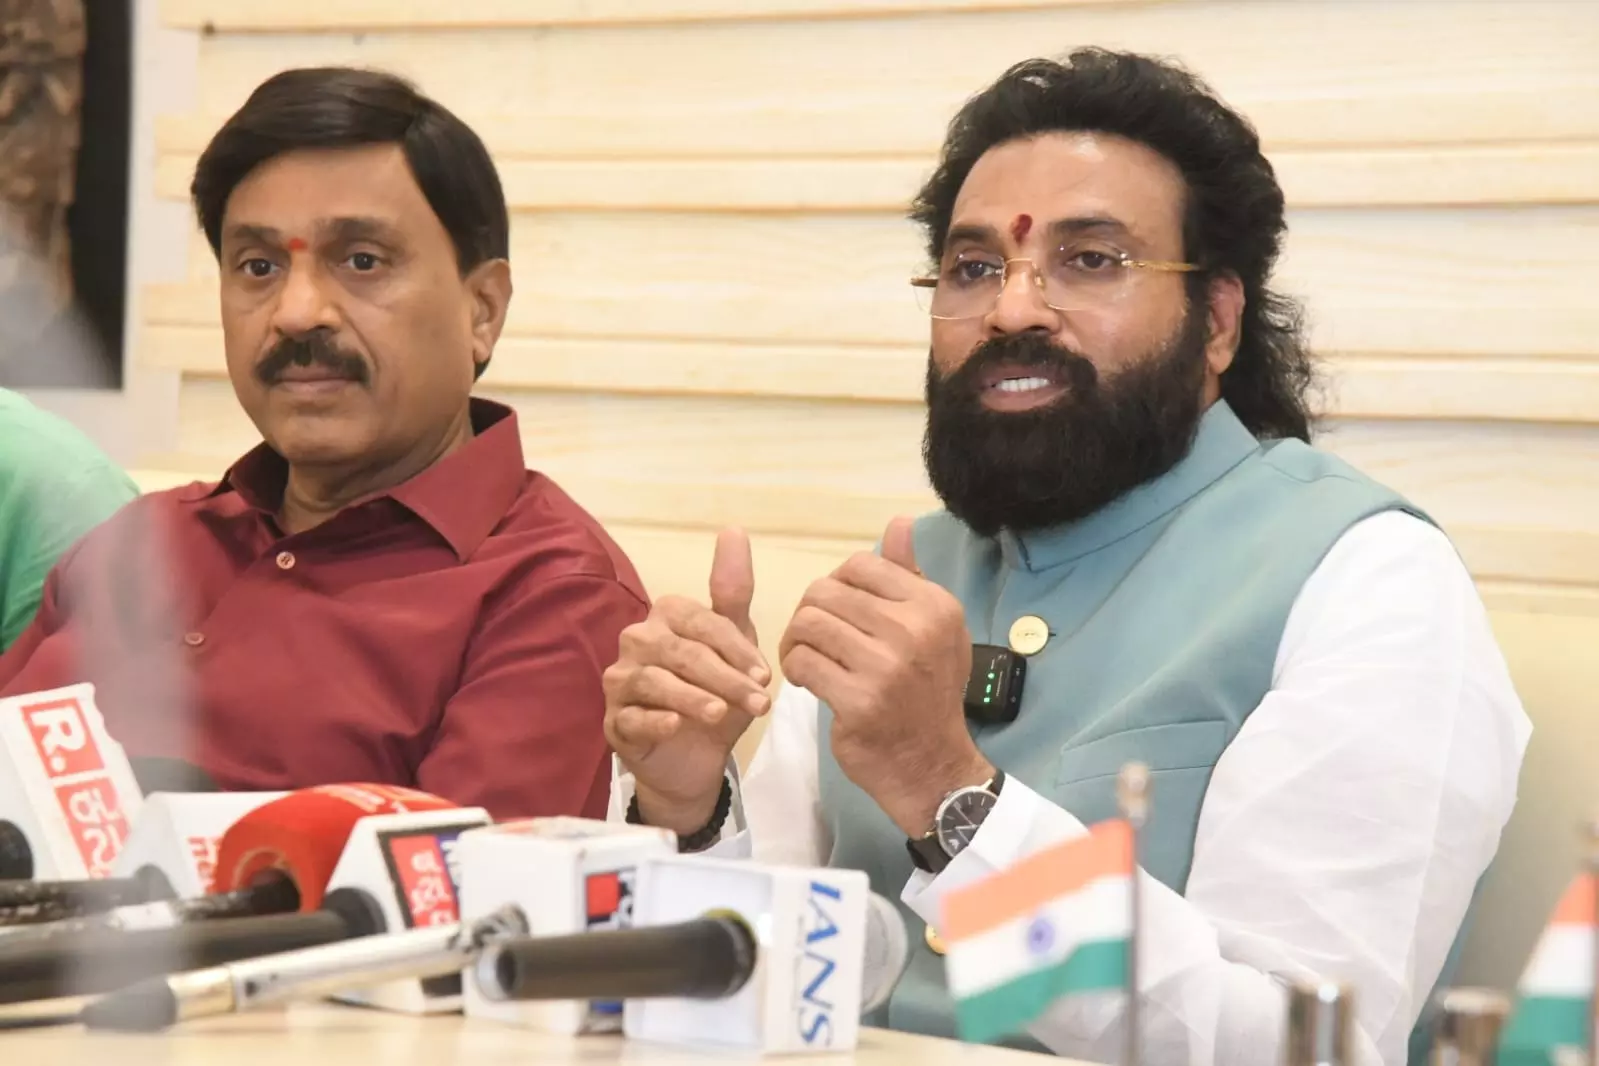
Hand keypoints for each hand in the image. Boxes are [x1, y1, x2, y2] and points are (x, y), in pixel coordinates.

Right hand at [603, 529, 772, 834]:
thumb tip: (733, 529)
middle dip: (724, 677)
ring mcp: (620, 681)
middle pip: (681, 652)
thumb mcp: (734, 645)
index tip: (765, 677)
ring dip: (693, 697)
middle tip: (759, 702)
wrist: (696, 758)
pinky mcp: (614, 721)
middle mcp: (636, 641)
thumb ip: (733, 592)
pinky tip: (677, 726)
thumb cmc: (716, 693)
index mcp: (666, 616)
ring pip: (654, 682)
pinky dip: (654, 720)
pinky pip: (631, 716)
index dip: (736, 649)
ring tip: (722, 714)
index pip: (702, 623)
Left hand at [779, 517, 992, 837]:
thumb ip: (909, 576)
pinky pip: (802, 663)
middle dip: (809, 614)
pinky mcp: (859, 701)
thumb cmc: (927, 692)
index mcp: (934, 605)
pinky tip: (808, 681)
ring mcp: (887, 667)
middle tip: (813, 640)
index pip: (858, 566)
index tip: (838, 614)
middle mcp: (915, 630)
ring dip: (797, 642)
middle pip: (825, 592)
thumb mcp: (933, 629)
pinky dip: (796, 670)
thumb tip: (899, 523)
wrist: (931, 764)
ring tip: (808, 659)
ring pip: (809, 624)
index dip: (836, 585)